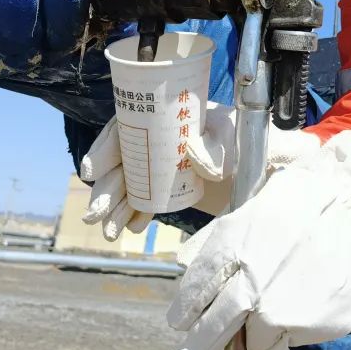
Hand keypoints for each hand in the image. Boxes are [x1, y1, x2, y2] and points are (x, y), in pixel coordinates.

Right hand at [80, 102, 236, 238]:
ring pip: (130, 185)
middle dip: (106, 188)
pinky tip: (134, 228)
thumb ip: (214, 147)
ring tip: (108, 232)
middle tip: (95, 214)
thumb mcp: (233, 138)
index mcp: (167, 117)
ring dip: (115, 208)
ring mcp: (163, 166)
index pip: (128, 126)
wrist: (258, 168)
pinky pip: (146, 201)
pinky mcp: (170, 188)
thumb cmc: (245, 142)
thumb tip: (189, 154)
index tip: (91, 170)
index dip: (105, 147)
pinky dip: (137, 215)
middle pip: (123, 162)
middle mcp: (159, 141)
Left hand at [165, 131, 350, 349]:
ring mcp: (284, 311)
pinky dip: (290, 330)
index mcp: (232, 251)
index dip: (184, 311)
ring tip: (261, 324)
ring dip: (252, 336)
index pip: (195, 295)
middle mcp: (252, 287)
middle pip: (211, 333)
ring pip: (254, 342)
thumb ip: (216, 236)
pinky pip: (292, 338)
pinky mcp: (315, 325)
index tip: (180, 322)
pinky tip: (301, 305)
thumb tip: (183, 262)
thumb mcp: (252, 202)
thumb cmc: (305, 196)